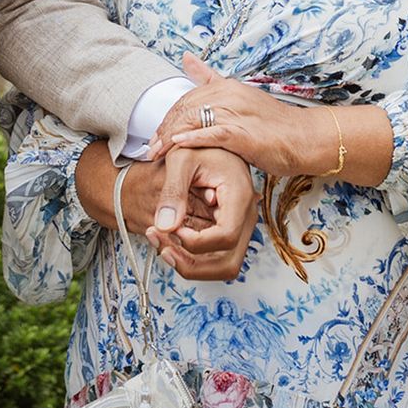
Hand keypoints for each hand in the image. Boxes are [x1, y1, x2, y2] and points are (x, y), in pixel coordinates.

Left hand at [74, 141, 256, 279]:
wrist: (210, 140)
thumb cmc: (198, 145)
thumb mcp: (180, 159)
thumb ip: (171, 192)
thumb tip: (164, 227)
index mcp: (239, 196)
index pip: (225, 237)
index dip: (195, 242)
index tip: (172, 229)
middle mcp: (246, 216)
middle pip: (229, 264)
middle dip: (192, 265)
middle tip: (163, 250)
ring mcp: (240, 226)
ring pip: (224, 266)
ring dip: (191, 265)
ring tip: (162, 247)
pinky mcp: (230, 230)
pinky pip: (216, 256)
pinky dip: (192, 256)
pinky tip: (169, 240)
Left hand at [148, 52, 305, 174]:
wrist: (305, 138)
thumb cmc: (271, 124)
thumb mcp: (239, 96)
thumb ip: (210, 78)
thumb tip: (187, 58)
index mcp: (226, 86)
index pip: (184, 100)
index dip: (167, 118)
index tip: (155, 136)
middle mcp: (229, 95)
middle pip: (184, 109)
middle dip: (164, 129)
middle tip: (150, 149)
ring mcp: (237, 113)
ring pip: (193, 121)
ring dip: (171, 138)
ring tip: (157, 153)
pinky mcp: (244, 133)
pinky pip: (212, 134)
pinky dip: (193, 139)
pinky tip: (178, 146)